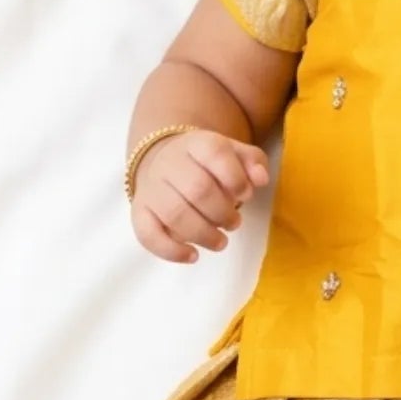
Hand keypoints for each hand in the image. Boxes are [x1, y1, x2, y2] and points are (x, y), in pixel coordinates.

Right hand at [130, 130, 270, 263]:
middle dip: (223, 212)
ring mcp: (151, 188)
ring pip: (175, 214)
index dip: (236, 178)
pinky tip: (193, 256)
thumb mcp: (235, 154)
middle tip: (234, 223)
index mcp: (197, 144)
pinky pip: (148, 234)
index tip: (246, 195)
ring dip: (204, 234)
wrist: (167, 163)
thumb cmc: (210, 165)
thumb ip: (253, 162)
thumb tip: (260, 179)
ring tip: (221, 242)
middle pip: (197, 189)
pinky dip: (171, 251)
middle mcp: (169, 163)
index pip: (215, 153)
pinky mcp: (140, 212)